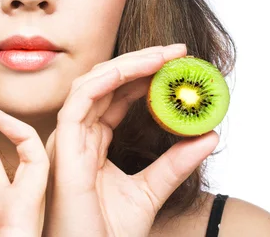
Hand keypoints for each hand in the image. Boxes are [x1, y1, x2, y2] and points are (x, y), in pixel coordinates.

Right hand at [42, 44, 219, 236]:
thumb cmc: (105, 234)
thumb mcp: (150, 192)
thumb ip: (175, 164)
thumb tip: (207, 136)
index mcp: (92, 143)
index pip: (116, 96)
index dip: (144, 75)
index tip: (177, 64)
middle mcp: (77, 136)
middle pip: (105, 83)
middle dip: (139, 61)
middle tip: (176, 51)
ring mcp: (67, 140)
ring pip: (91, 85)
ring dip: (126, 65)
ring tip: (163, 57)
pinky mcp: (62, 148)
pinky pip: (78, 103)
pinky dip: (103, 82)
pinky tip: (132, 71)